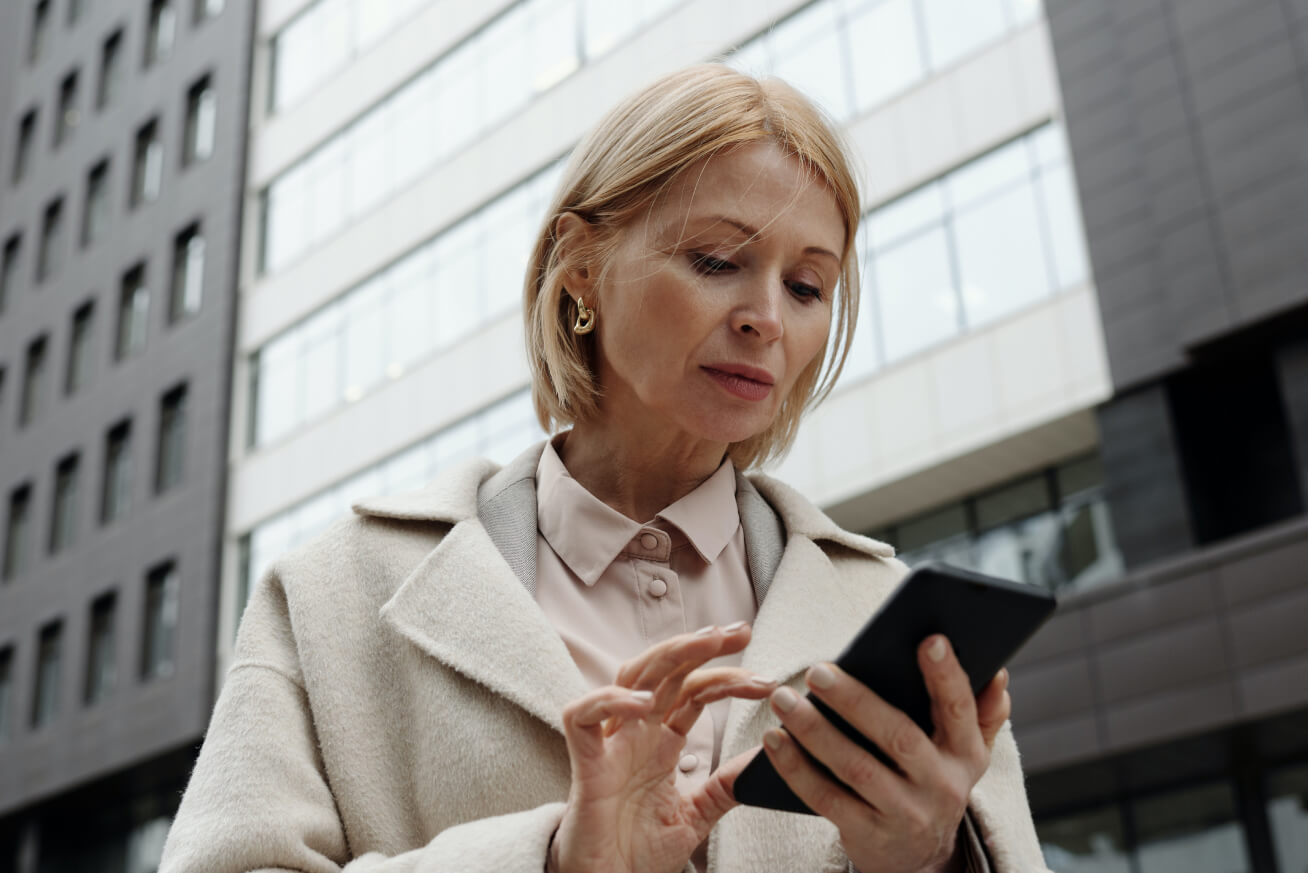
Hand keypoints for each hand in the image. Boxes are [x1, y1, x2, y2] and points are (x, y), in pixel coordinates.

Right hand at [553, 624, 776, 872]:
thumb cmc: (637, 852)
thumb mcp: (695, 815)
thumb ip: (724, 785)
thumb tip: (763, 760)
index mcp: (661, 741)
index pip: (695, 692)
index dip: (729, 678)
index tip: (768, 681)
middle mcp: (636, 733)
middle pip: (665, 670)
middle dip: (702, 645)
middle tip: (740, 631)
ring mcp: (610, 745)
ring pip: (630, 677)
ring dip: (668, 656)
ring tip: (706, 643)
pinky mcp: (585, 764)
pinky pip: (583, 717)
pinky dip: (611, 701)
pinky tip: (646, 702)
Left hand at [761, 635, 1010, 872]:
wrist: (918, 859)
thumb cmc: (931, 780)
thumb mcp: (964, 753)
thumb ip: (981, 712)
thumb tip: (998, 671)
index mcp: (966, 754)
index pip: (960, 709)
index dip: (948, 675)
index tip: (928, 638)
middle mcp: (942, 786)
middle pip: (898, 737)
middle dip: (856, 701)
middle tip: (817, 670)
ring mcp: (905, 814)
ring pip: (856, 768)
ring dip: (815, 731)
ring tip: (783, 699)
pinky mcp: (869, 836)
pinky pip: (827, 799)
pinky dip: (796, 768)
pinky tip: (774, 740)